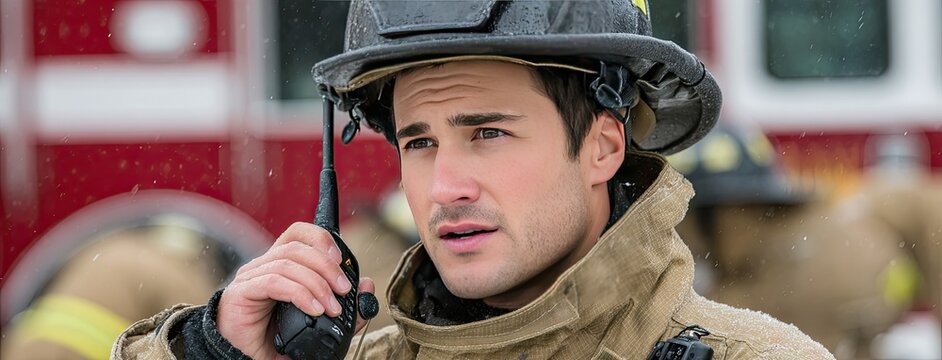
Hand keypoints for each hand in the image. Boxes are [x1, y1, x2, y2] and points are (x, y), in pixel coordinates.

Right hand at [216, 222, 375, 359]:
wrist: (247, 358)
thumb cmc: (279, 337)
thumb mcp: (320, 320)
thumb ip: (347, 306)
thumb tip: (367, 285)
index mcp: (280, 264)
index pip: (298, 233)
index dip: (321, 238)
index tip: (341, 259)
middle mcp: (264, 265)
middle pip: (297, 247)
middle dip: (327, 267)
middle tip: (345, 290)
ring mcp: (250, 277)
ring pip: (287, 263)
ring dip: (317, 283)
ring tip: (332, 308)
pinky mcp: (241, 293)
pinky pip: (274, 282)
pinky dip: (299, 293)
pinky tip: (314, 309)